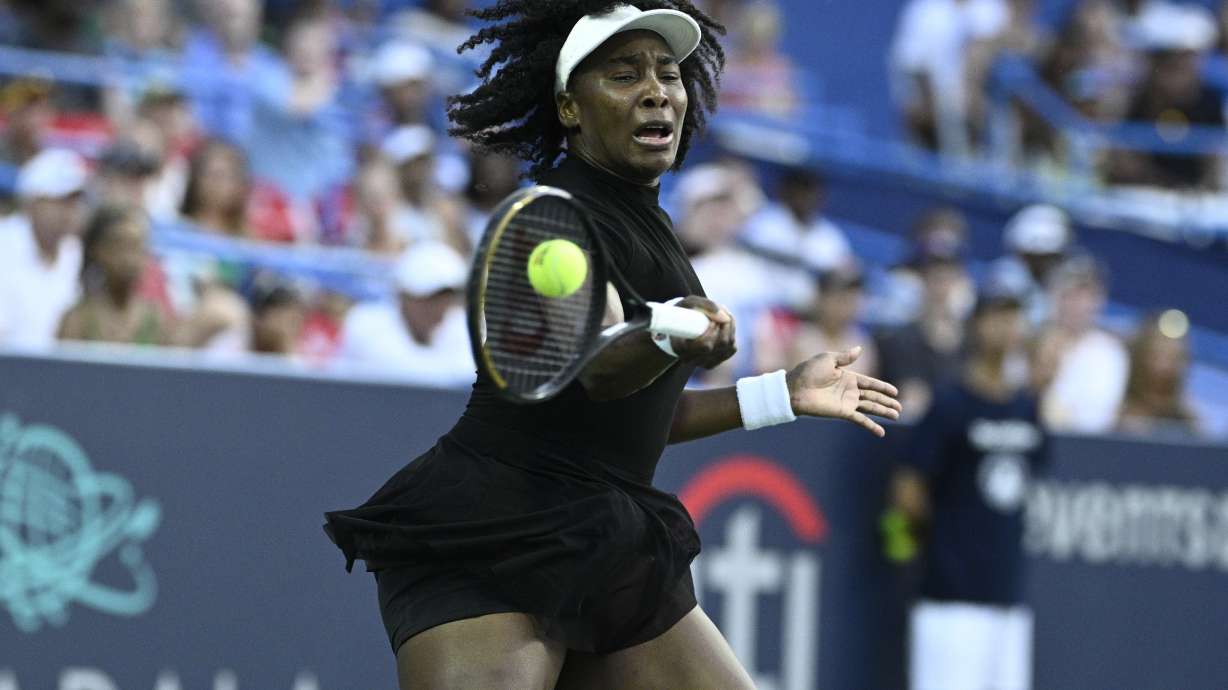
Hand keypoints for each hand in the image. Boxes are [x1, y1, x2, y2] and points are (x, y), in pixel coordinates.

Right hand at [671, 296, 735, 368]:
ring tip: (723, 318)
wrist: (679, 324)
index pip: (706, 346)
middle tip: (722, 315)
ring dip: (730, 330)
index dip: (714, 331)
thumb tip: (725, 317)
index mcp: (680, 348)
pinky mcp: (714, 361)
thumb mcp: (689, 303)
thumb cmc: (684, 312)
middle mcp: (691, 360)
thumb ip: (705, 305)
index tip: (713, 319)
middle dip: (725, 327)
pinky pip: (731, 350)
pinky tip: (724, 327)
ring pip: (728, 348)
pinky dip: (731, 336)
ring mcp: (702, 363)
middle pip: (719, 346)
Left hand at [786, 346, 901, 436]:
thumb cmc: (808, 372)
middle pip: (873, 396)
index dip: (883, 387)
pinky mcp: (843, 412)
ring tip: (896, 415)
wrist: (795, 389)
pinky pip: (860, 419)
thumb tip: (859, 348)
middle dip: (887, 401)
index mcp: (847, 377)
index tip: (895, 391)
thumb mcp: (827, 359)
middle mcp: (849, 390)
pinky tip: (881, 432)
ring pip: (870, 407)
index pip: (870, 383)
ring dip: (884, 412)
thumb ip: (845, 357)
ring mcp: (846, 402)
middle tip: (900, 407)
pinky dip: (871, 426)